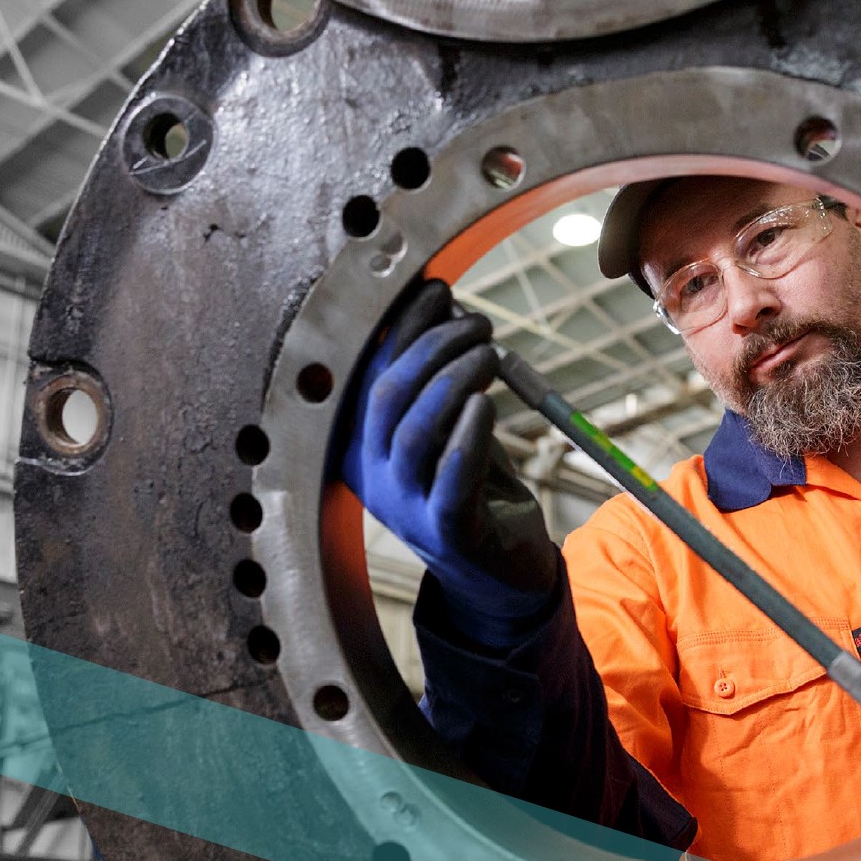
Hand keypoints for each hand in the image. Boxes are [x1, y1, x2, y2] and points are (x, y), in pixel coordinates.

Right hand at [335, 280, 558, 650]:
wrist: (498, 570)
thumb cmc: (473, 486)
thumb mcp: (450, 426)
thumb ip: (442, 378)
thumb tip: (448, 307)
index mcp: (362, 445)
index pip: (370, 372)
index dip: (401, 327)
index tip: (438, 290)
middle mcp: (372, 477)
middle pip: (386, 397)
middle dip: (432, 347)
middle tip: (478, 324)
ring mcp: (403, 508)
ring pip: (412, 433)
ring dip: (452, 381)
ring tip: (490, 353)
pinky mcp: (444, 533)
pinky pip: (448, 480)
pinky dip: (466, 436)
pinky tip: (485, 405)